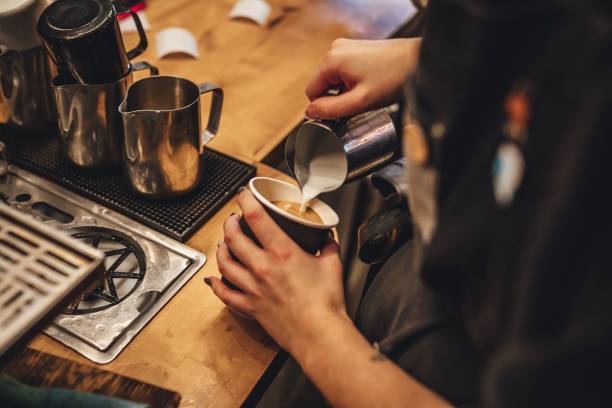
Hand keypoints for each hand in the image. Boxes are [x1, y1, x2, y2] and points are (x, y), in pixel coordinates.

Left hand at [206, 190, 346, 353]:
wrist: (318, 335)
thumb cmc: (325, 304)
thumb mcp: (332, 265)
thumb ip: (328, 247)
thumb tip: (328, 238)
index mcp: (282, 252)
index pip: (256, 217)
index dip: (246, 200)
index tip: (244, 193)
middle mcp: (262, 267)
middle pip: (233, 237)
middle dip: (230, 222)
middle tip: (234, 218)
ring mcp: (252, 287)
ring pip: (224, 262)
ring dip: (221, 249)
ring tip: (224, 242)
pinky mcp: (250, 306)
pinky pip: (225, 293)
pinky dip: (217, 284)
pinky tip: (215, 279)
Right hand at [305, 38, 420, 119]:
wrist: (419, 61)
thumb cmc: (394, 78)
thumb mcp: (360, 101)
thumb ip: (331, 109)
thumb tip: (310, 112)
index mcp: (332, 60)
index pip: (311, 91)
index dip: (325, 106)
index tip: (344, 111)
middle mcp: (336, 49)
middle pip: (323, 84)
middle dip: (337, 97)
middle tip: (360, 102)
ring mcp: (346, 46)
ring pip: (334, 78)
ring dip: (346, 89)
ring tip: (368, 92)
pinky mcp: (357, 48)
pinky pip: (344, 71)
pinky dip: (353, 81)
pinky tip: (370, 83)